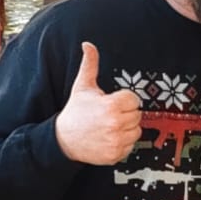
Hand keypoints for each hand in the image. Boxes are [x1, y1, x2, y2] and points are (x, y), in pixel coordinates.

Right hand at [54, 43, 141, 164]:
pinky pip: (131, 146)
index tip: (112, 103)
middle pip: (137, 115)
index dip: (123, 100)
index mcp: (111, 106)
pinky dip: (123, 143)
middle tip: (109, 115)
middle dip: (125, 114)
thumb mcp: (82, 86)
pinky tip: (109, 138)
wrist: (64, 140)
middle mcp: (115, 124)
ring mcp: (116, 141)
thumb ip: (90, 64)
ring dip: (126, 128)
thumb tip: (88, 45)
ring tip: (109, 126)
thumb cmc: (75, 112)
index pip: (134, 100)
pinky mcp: (116, 154)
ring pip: (136, 131)